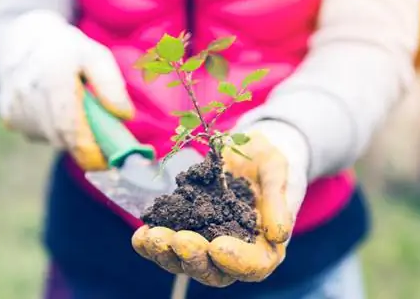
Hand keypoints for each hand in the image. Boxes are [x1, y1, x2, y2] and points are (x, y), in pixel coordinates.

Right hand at [0, 11, 133, 169]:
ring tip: (74, 108)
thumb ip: (111, 84)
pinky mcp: (9, 118)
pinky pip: (39, 135)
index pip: (69, 126)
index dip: (88, 150)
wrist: (22, 40)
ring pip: (52, 139)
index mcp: (53, 77)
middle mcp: (29, 94)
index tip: (106, 162)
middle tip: (102, 139)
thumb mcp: (96, 56)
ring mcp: (15, 108)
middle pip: (62, 138)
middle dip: (85, 145)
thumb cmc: (68, 51)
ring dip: (69, 134)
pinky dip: (53, 129)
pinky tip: (54, 107)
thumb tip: (124, 116)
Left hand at [132, 125, 308, 286]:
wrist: (246, 149)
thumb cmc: (267, 160)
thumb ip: (278, 201)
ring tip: (151, 238)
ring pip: (187, 262)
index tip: (217, 246)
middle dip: (193, 258)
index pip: (254, 264)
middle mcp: (235, 250)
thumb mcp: (277, 171)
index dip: (236, 260)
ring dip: (167, 254)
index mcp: (264, 243)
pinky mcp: (188, 229)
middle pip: (215, 270)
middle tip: (178, 240)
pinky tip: (141, 235)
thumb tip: (278, 235)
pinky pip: (170, 245)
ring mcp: (208, 241)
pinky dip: (153, 244)